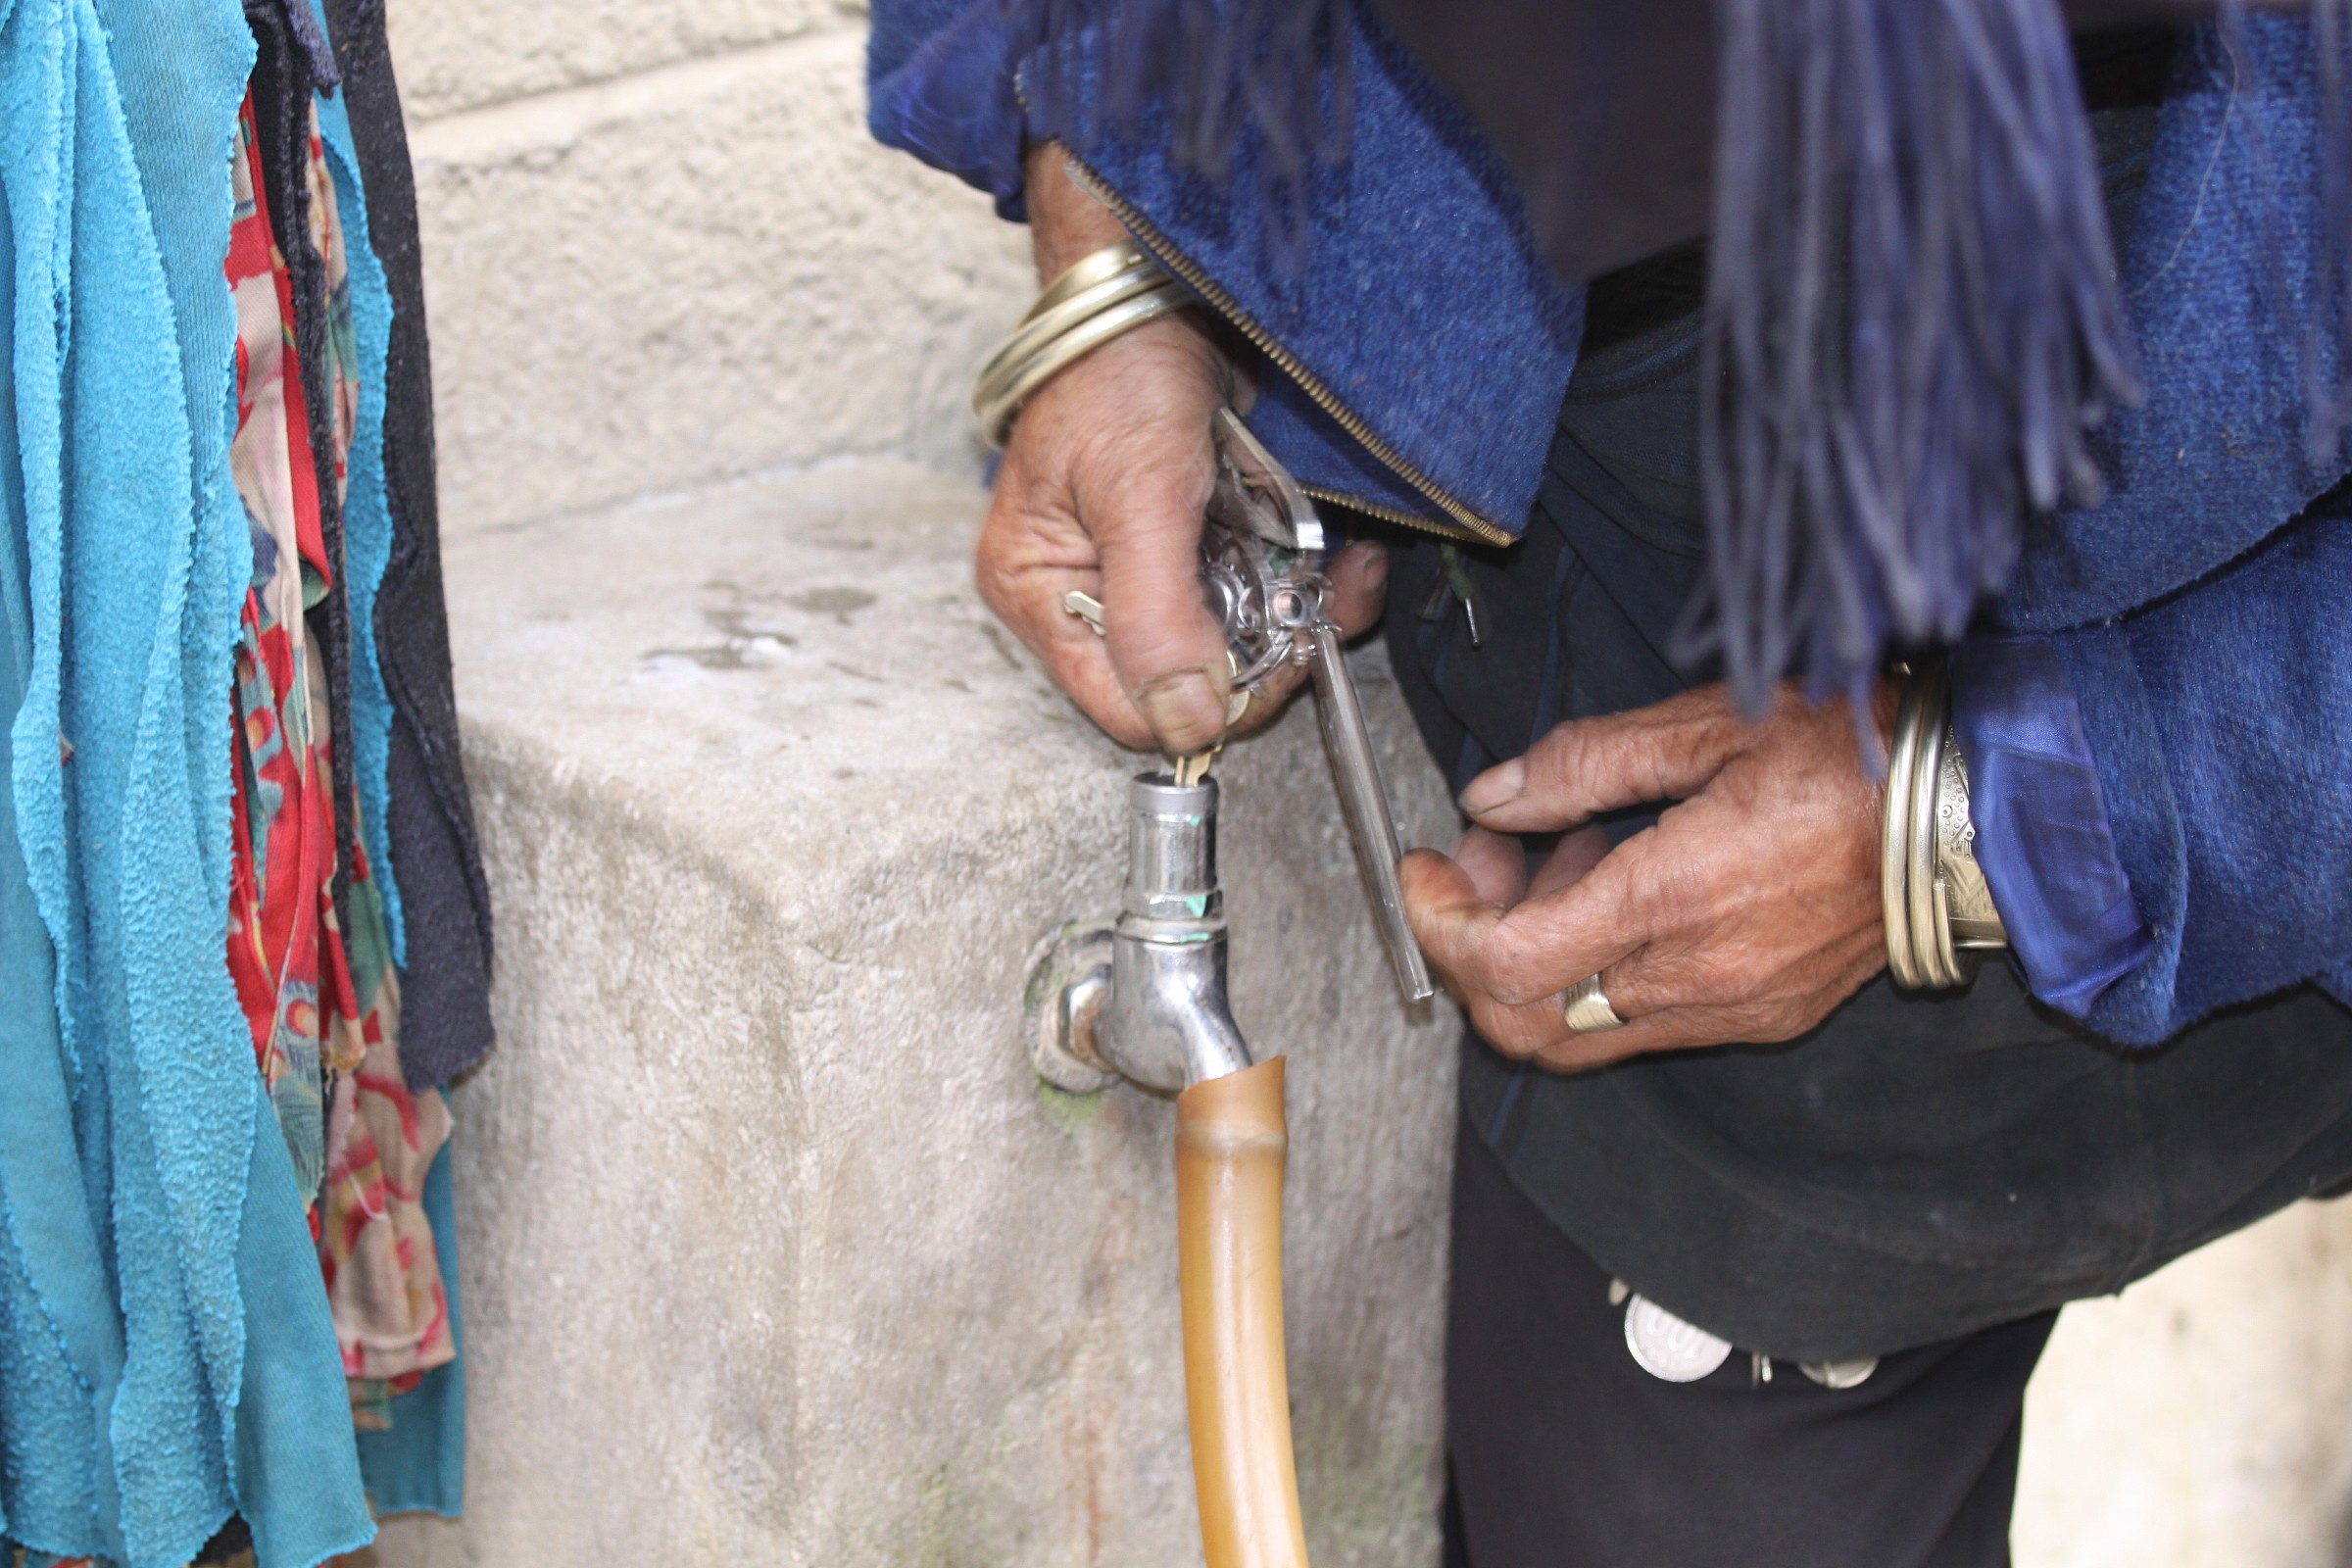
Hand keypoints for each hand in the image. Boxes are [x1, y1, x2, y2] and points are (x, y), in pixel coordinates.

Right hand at [975, 144, 1386, 753]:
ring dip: (1299, 617)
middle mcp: (1088, 596)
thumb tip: (1185, 722)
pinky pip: (1260, 597)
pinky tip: (1338, 559)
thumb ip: (1156, 615)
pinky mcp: (1200, 547)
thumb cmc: (1117, 369)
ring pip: (1236, 645)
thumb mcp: (1137, 496)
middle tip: (1313, 607)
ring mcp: (1149, 573)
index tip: (1271, 664)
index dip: (1203, 702)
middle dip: (1264, 654)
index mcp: (1041, 594)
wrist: (1159, 281)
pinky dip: (1307, 585)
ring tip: (1338, 575)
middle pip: (1186, 683)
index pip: (1125, 707)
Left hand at [1400, 681, 1895, 1072]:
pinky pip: (1645, 1023)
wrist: (1977, 808)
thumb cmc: (1858, 750)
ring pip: (1581, 1031)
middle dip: (1477, 947)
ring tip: (1562, 856)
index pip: (1506, 962)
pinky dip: (1602, 969)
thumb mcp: (1708, 724)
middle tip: (1485, 860)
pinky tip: (1624, 886)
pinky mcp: (1762, 1016)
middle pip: (1525, 1023)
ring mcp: (1732, 1009)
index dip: (1441, 923)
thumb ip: (1583, 764)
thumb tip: (1494, 796)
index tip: (1424, 873)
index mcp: (1674, 898)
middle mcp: (1698, 977)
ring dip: (1539, 959)